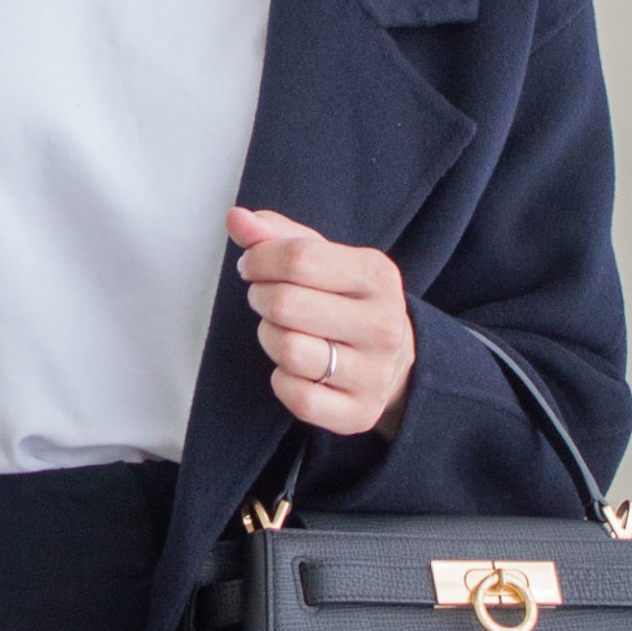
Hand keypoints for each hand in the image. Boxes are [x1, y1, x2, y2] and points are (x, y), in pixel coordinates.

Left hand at [227, 207, 413, 439]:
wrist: (395, 364)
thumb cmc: (347, 302)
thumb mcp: (325, 260)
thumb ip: (279, 236)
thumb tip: (236, 218)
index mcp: (378, 275)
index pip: (299, 258)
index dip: (259, 260)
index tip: (250, 266)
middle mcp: (383, 325)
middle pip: (286, 304)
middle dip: (260, 298)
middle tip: (264, 299)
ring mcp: (373, 373)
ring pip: (287, 350)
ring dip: (268, 338)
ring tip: (280, 332)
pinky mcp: (358, 413)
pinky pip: (296, 396)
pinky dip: (282, 381)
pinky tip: (294, 370)